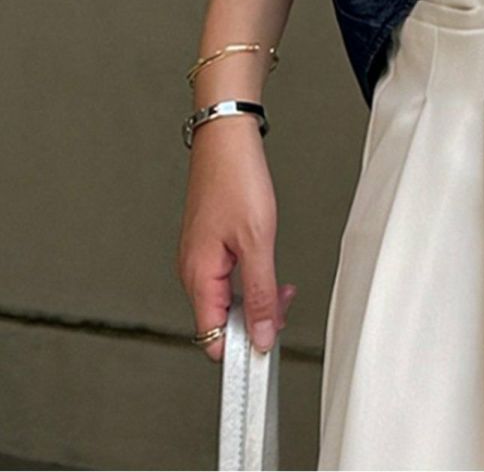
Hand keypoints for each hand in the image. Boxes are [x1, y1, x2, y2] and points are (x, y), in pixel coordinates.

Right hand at [176, 115, 296, 361]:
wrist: (226, 140)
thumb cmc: (236, 180)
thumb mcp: (258, 241)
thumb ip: (259, 293)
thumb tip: (261, 335)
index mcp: (197, 276)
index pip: (211, 339)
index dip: (241, 348)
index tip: (268, 345)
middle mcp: (192, 271)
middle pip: (220, 322)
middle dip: (255, 320)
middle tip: (285, 303)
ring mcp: (199, 258)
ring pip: (226, 299)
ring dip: (255, 299)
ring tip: (281, 285)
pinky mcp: (208, 245)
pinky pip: (227, 279)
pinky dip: (250, 280)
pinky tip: (267, 268)